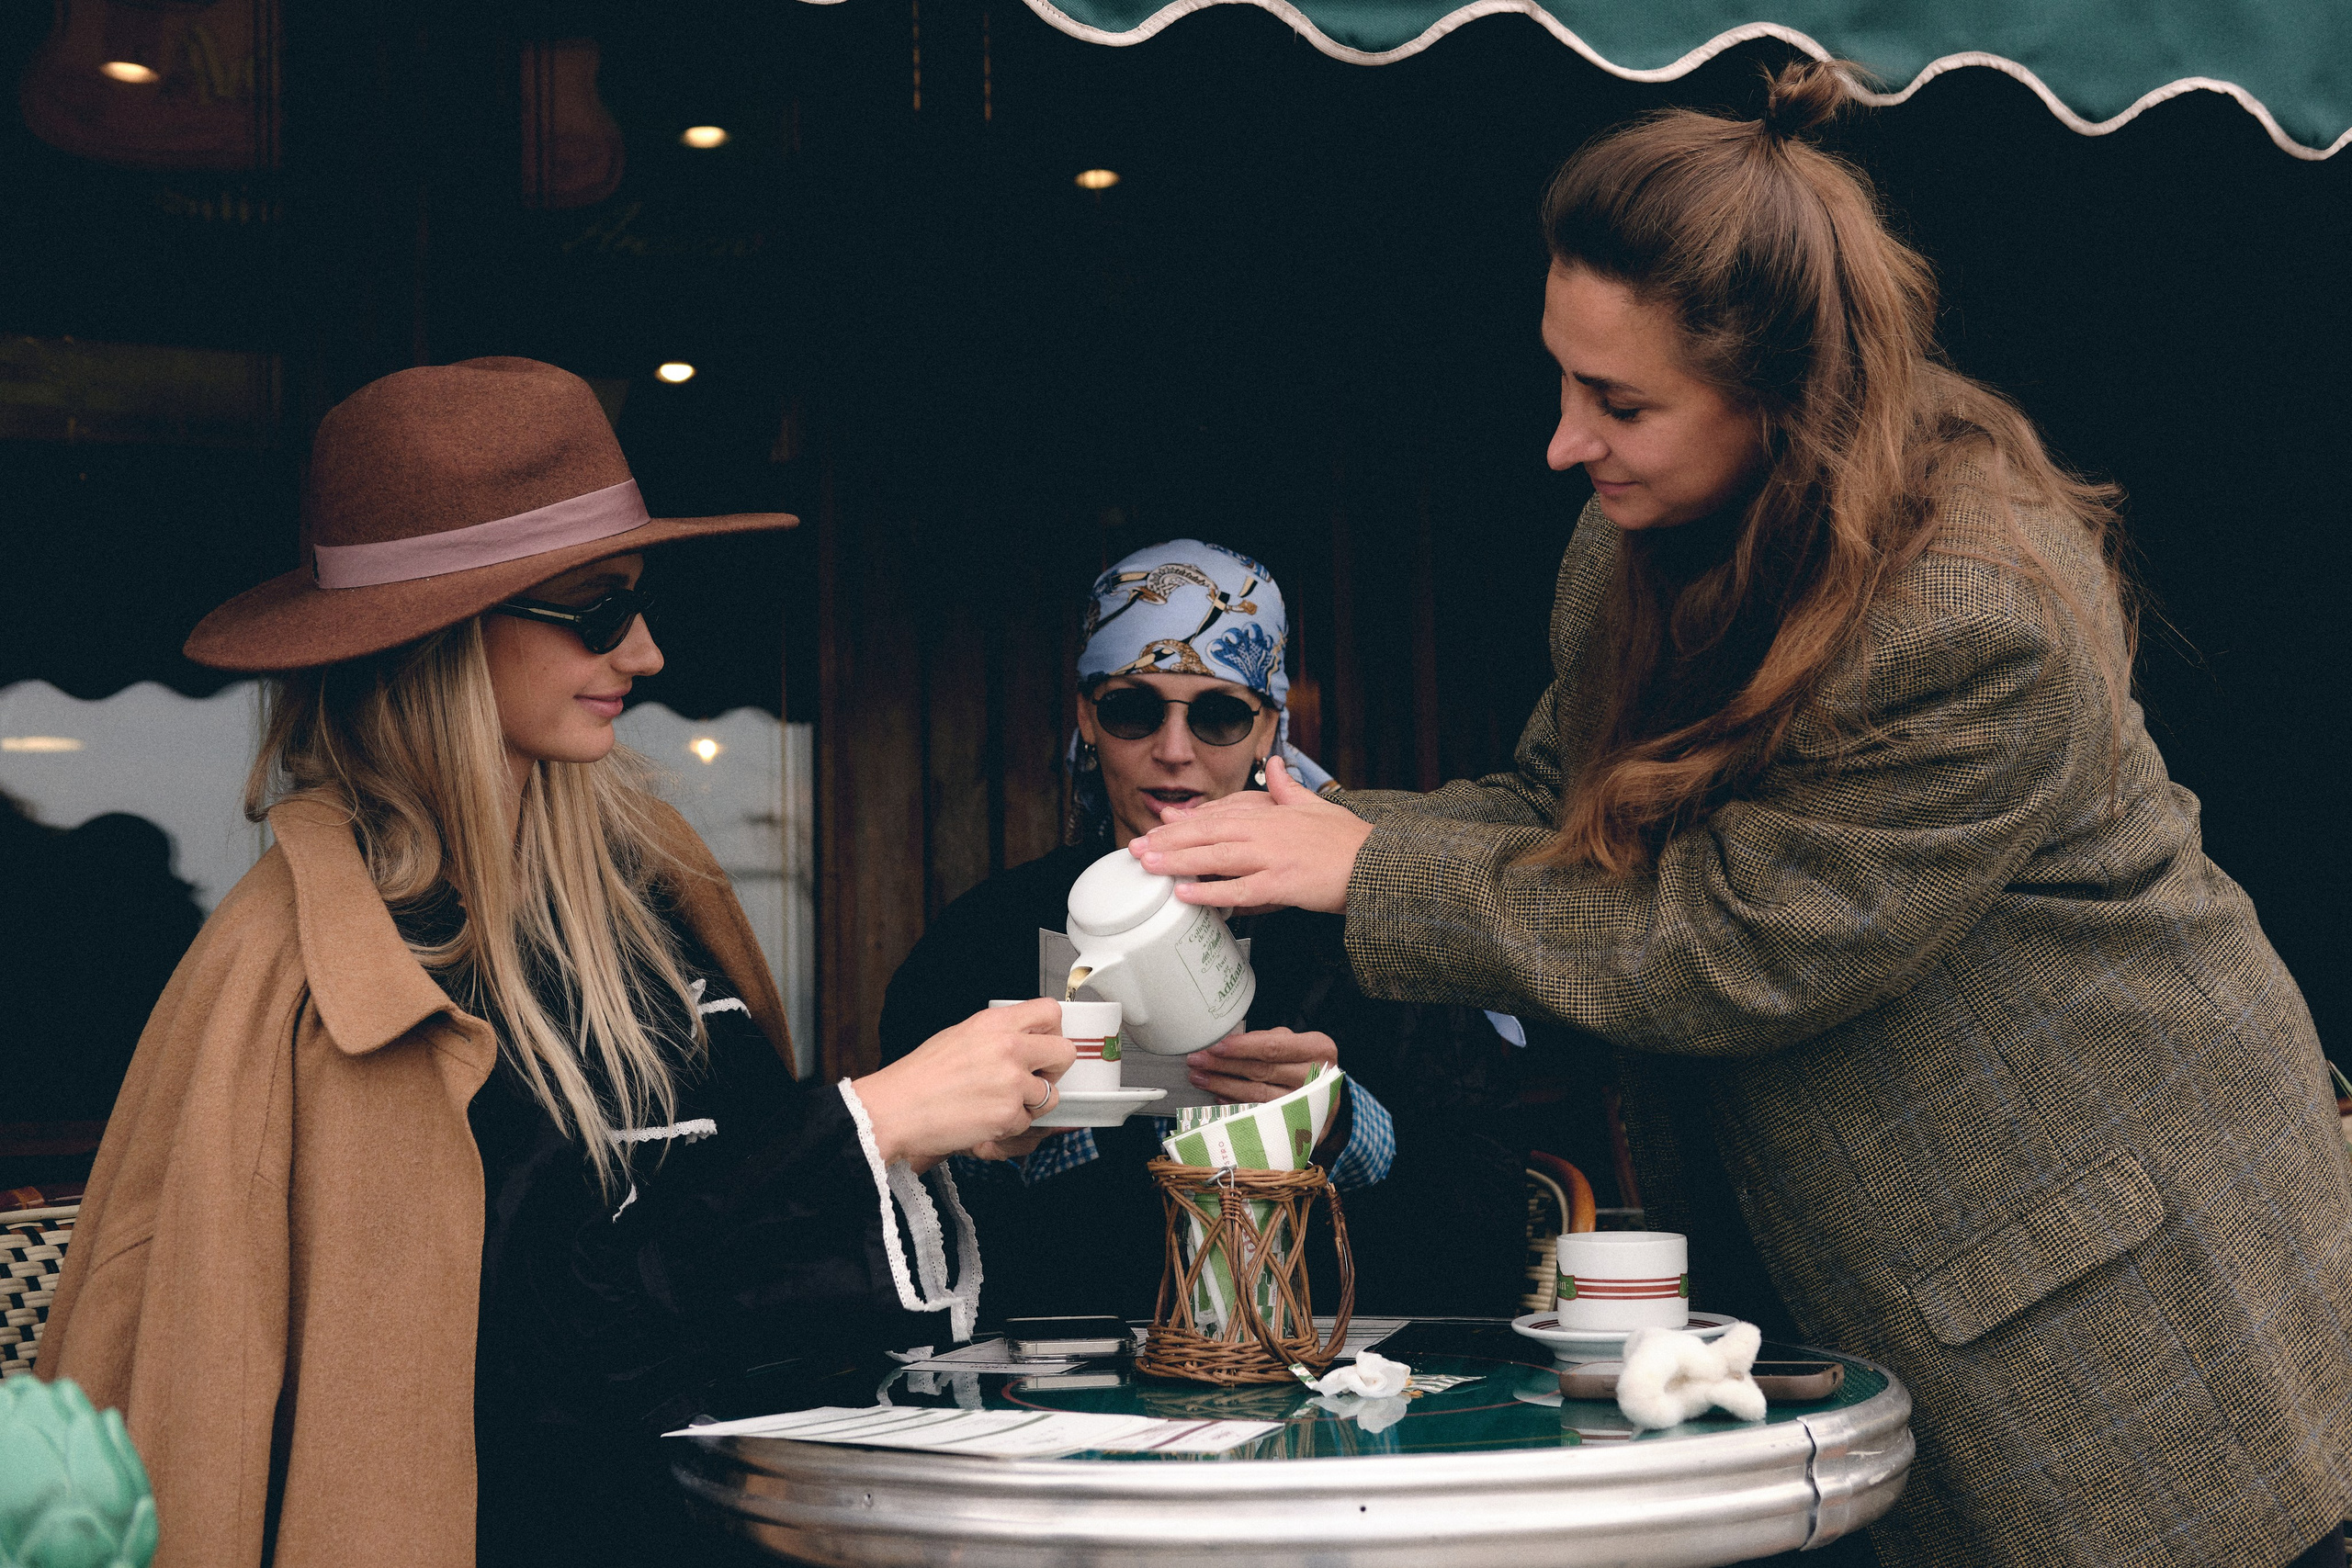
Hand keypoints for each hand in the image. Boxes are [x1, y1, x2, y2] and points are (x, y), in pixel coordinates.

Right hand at [852, 1000, 1073, 1166]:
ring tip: (1000, 1102)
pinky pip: (1028, 1122)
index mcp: (995, 1023)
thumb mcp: (961, 1035)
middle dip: (1055, 1069)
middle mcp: (1009, 1047)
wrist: (897, 1108)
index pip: (1051, 1012)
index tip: (1046, 1043)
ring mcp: (1012, 1082)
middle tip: (1036, 1077)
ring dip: (1031, 1103)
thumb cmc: (921, 1076)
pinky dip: (1011, 1126)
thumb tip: (1024, 1038)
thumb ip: (997, 1034)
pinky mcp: (1009, 1114)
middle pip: (1065, 1052)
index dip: (1053, 1030)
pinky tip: (986, 1118)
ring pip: (1051, 1094)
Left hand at [1131, 755, 1370, 912]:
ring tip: (1149, 865)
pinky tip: (1186, 893)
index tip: (1157, 828)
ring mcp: (1271, 857)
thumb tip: (1275, 764)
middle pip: (1207, 834)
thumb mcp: (1315, 804)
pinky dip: (1210, 892)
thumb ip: (1287, 786)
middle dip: (1168, 841)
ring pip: (1215, 858)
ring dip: (1178, 862)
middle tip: (1136, 849)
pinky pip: (1238, 890)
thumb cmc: (1346, 839)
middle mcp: (1265, 832)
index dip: (1183, 823)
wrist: (1374, 864)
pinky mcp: (1281, 883)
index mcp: (1269, 813)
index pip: (1217, 815)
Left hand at [1186, 1027, 1338, 1101]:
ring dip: (1223, 1085)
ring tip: (1200, 1078)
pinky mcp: (1296, 1123)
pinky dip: (1235, 1104)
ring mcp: (1307, 1104)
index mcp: (1318, 1048)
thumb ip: (1268, 1040)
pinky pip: (1258, 1113)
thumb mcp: (1295, 1043)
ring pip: (1257, 1094)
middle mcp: (1316, 1077)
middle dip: (1223, 1066)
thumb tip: (1226, 1043)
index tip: (1215, 1047)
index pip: (1272, 1047)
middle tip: (1197, 1061)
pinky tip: (1218, 1097)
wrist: (1330, 1097)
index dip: (1240, 1047)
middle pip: (1261, 1071)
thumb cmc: (1306, 1064)